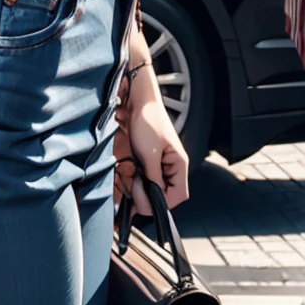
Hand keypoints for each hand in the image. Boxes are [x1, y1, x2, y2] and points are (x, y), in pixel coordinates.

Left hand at [113, 46, 188, 216]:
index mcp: (179, 165)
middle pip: (163, 195)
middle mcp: (170, 168)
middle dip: (147, 196)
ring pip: (150, 189)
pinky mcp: (145, 162)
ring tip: (128, 181)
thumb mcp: (150, 153)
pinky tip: (125, 180)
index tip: (145, 199)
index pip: (177, 196)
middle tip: (134, 186)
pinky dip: (133, 183)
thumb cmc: (148, 121)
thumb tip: (152, 200)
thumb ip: (153, 178)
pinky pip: (142, 180)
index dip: (162, 202)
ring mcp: (157, 165)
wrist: (136, 101)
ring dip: (138, 190)